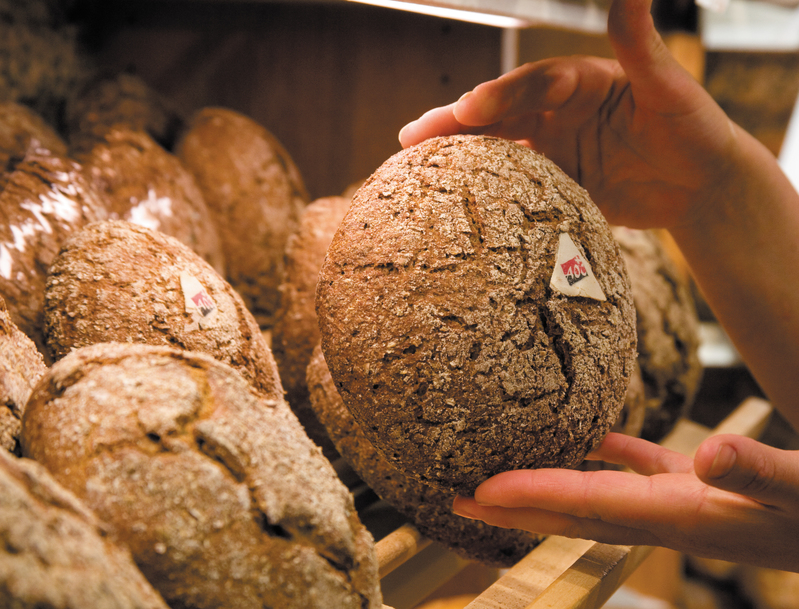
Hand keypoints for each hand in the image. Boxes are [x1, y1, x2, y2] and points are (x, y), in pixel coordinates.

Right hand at [398, 0, 739, 229]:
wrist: (704, 185)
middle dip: (457, 122)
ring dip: (459, 152)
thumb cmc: (696, 129)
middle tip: (414, 136)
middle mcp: (561, 110)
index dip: (502, 93)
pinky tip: (453, 193)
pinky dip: (484, 185)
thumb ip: (640, 45)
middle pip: (500, 112)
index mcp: (582, 81)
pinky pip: (514, 182)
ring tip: (416, 161)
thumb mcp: (670, 89)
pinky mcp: (557, 180)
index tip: (471, 106)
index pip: (534, 83)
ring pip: (498, 145)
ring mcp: (555, 146)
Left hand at [452, 432, 798, 572]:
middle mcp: (666, 517)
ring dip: (544, 487)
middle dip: (511, 511)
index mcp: (679, 516)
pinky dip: (606, 455)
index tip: (478, 492)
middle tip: (456, 502)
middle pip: (570, 515)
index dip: (530, 497)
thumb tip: (711, 453)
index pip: (586, 505)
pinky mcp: (695, 488)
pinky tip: (589, 437)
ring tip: (499, 479)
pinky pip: (635, 470)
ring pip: (593, 495)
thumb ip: (756, 471)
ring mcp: (677, 505)